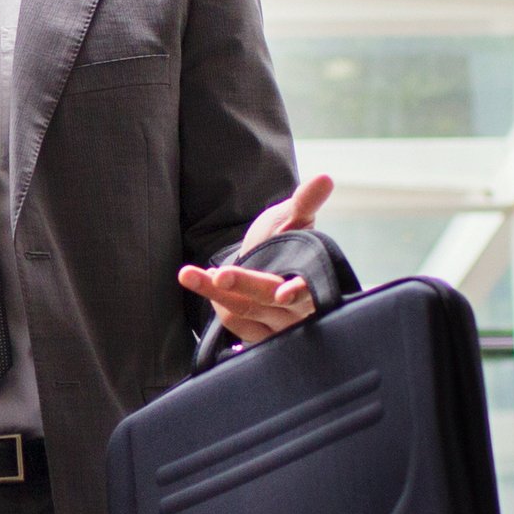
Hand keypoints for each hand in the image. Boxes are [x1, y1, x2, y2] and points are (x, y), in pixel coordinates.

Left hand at [178, 172, 332, 345]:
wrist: (263, 262)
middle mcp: (297, 310)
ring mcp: (277, 326)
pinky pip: (233, 323)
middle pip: (267, 300)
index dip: (296, 292)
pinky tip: (204, 282)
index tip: (282, 293)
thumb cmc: (282, 240)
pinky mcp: (257, 336)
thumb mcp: (293, 218)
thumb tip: (324, 178)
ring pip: (243, 312)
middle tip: (218, 273)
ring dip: (214, 293)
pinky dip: (216, 302)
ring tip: (189, 273)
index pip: (307, 291)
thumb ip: (305, 202)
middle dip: (242, 285)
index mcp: (313, 281)